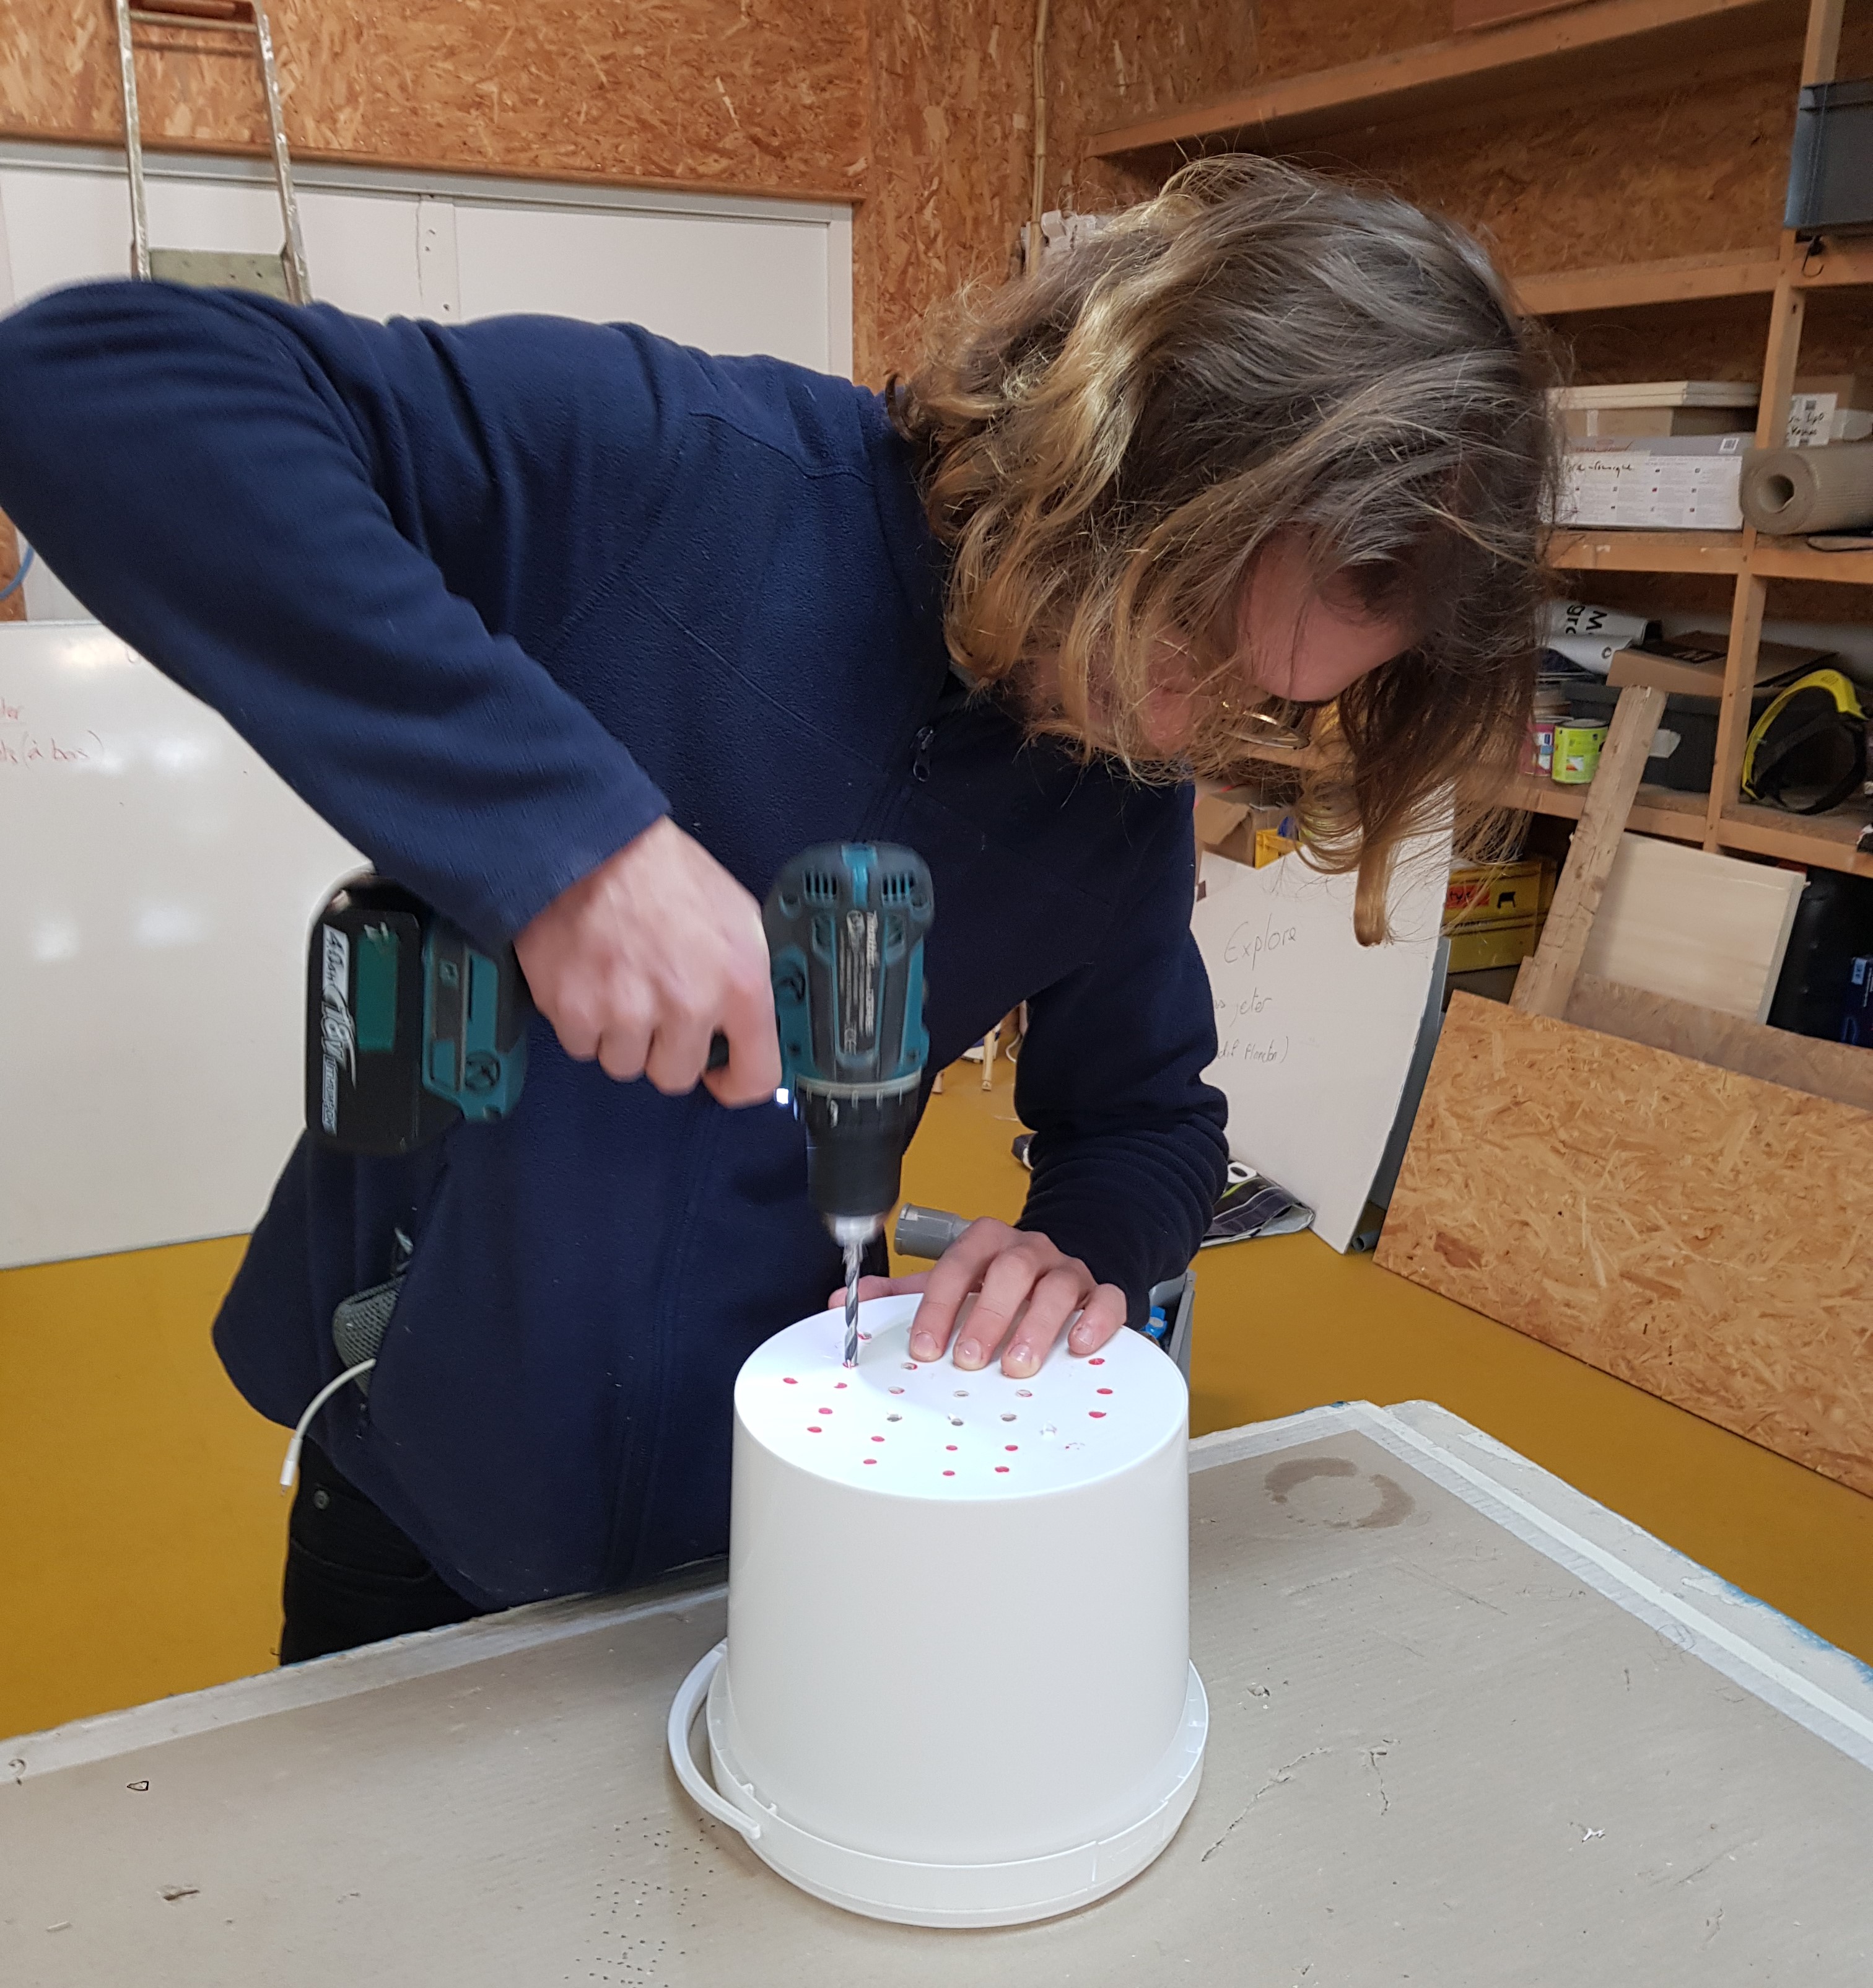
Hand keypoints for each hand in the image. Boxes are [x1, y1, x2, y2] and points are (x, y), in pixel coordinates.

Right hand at [514, 817, 780, 1105]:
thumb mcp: (737, 915)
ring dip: (620, 1035)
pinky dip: (582, 1020)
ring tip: (617, 982)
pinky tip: (588, 978)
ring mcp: (628, 1012)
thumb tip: (747, 1025)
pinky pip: (581, 1045)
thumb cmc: (665, 874)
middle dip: (664, 1048)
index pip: (755, 1074)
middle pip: (675, 1076)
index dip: (736, 1083)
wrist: (594, 843)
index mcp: (740, 983)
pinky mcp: (576, 1010)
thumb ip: (746, 978)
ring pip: (624, 1063)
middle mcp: (688, 1005)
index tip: (722, 1076)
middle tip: (654, 1005)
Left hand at [830, 1219, 1126, 1378]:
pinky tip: (1078, 1347)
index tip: (924, 1346)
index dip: (938, 1305)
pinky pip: (1106, 1299)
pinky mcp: (1099, 1293)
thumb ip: (898, 1295)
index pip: (958, 1264)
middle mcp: (1027, 1252)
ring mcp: (1066, 1271)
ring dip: (1036, 1325)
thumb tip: (842, 1302)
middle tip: (968, 1358)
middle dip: (987, 1316)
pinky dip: (1095, 1322)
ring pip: (1057, 1286)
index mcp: (985, 1244)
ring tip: (1018, 1364)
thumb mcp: (947, 1285)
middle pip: (1009, 1270)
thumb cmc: (995, 1284)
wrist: (1052, 1269)